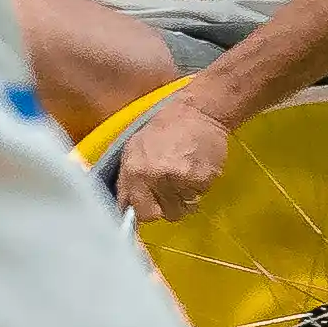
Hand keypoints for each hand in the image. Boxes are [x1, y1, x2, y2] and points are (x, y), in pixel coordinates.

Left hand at [110, 93, 230, 220]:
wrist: (196, 113)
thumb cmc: (161, 130)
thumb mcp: (133, 150)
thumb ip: (128, 181)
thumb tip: (124, 207)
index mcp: (135, 171)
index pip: (140, 212)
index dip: (147, 211)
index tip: (151, 206)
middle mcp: (156, 177)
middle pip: (165, 214)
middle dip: (168, 206)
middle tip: (171, 190)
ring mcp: (181, 178)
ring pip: (184, 207)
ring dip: (185, 196)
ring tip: (183, 174)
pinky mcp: (203, 178)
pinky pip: (201, 195)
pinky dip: (199, 186)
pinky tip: (195, 169)